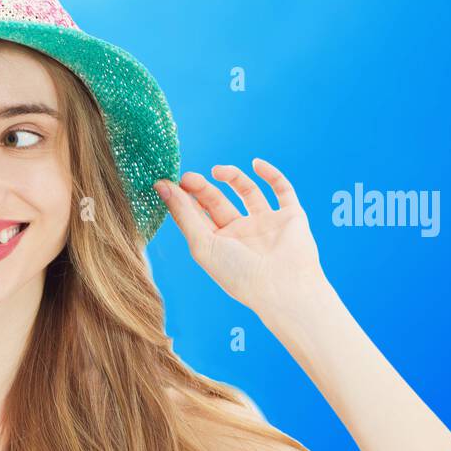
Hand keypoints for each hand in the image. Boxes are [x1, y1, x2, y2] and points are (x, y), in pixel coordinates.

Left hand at [155, 157, 327, 314]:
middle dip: (202, 188)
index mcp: (218, 244)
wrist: (282, 287)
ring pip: (248, 192)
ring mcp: (265, 224)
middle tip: (189, 177)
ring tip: (217, 170)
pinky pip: (282, 190)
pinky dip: (271, 174)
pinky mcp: (290, 216)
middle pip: (218, 202)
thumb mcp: (202, 244)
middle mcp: (241, 233)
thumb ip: (183, 214)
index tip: (169, 182)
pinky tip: (255, 163)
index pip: (197, 216)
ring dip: (233, 177)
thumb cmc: (237, 273)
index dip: (184, 198)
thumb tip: (160, 186)